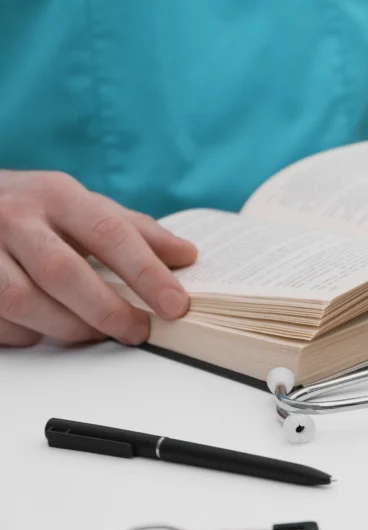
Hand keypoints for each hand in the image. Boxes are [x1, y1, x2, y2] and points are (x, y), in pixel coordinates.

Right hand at [0, 171, 196, 346]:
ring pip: (24, 301)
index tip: (176, 305)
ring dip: (67, 327)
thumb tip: (187, 255)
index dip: (146, 272)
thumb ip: (136, 231)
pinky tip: (47, 330)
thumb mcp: (85, 206)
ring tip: (97, 334)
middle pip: (63, 272)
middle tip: (139, 331)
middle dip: (107, 309)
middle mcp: (15, 217)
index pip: (110, 233)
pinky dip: (28, 333)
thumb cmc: (37, 209)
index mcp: (57, 195)